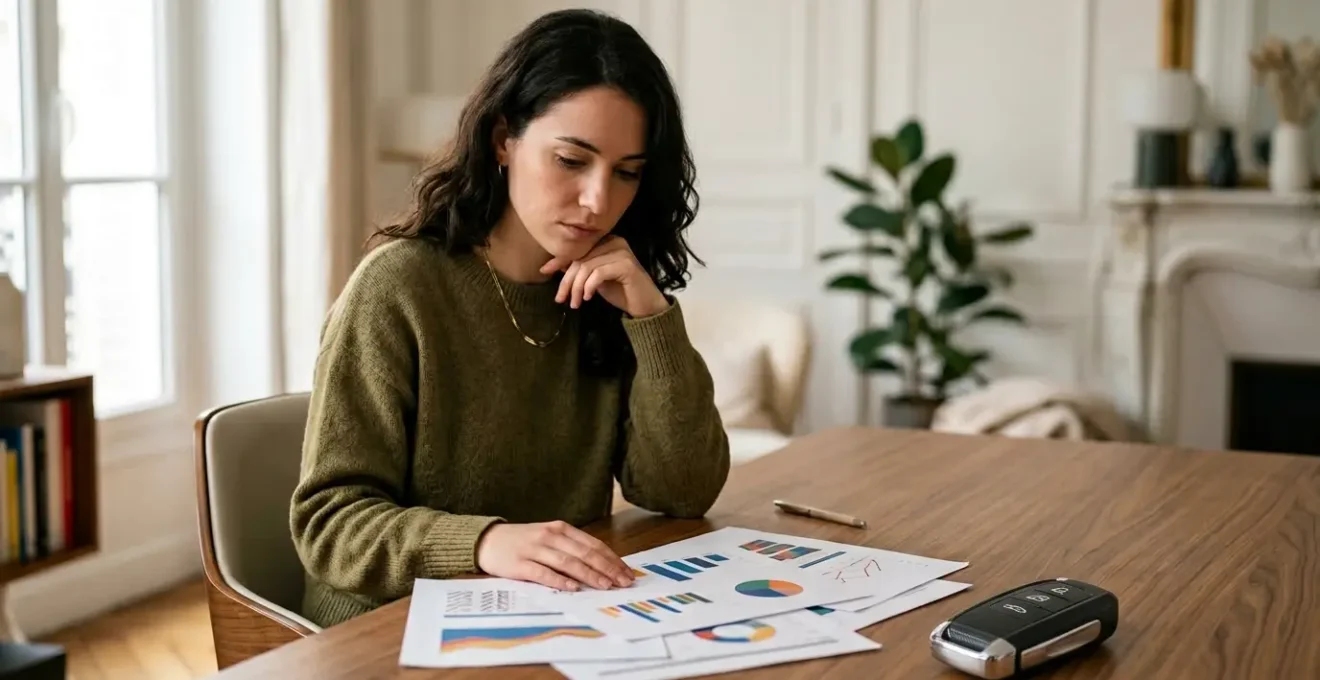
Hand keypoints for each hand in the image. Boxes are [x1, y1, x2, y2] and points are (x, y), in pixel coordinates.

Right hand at [475, 521, 635, 591]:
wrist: (487, 540)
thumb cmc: (523, 541)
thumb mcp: (550, 538)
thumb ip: (572, 548)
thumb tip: (602, 566)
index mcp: (561, 529)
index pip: (593, 544)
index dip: (612, 559)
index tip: (626, 572)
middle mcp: (550, 536)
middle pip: (584, 553)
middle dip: (607, 568)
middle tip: (623, 582)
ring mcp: (535, 549)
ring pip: (568, 562)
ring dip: (589, 575)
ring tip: (605, 585)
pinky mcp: (520, 564)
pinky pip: (543, 573)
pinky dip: (559, 580)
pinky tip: (573, 587)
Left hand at [540, 236, 669, 317]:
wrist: (645, 306)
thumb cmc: (620, 291)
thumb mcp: (594, 279)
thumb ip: (579, 268)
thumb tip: (554, 264)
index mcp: (607, 241)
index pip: (578, 249)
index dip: (559, 260)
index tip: (544, 271)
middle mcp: (615, 241)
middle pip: (580, 258)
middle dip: (567, 280)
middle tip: (560, 299)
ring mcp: (622, 252)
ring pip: (586, 267)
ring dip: (576, 287)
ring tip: (575, 303)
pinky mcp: (626, 265)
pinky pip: (598, 273)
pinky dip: (589, 286)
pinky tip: (588, 298)